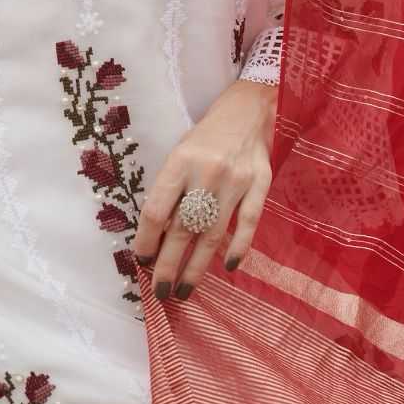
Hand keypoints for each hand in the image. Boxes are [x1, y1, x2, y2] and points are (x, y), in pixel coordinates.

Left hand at [131, 79, 276, 300]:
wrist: (247, 110)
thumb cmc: (206, 138)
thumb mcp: (180, 154)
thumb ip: (171, 190)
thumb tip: (154, 237)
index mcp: (180, 161)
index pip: (157, 209)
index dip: (146, 240)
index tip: (141, 261)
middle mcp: (206, 171)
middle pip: (183, 228)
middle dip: (168, 265)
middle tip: (159, 292)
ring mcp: (236, 180)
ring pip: (213, 233)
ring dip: (197, 267)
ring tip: (184, 291)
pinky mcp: (261, 183)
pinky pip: (249, 223)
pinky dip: (238, 247)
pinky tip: (227, 267)